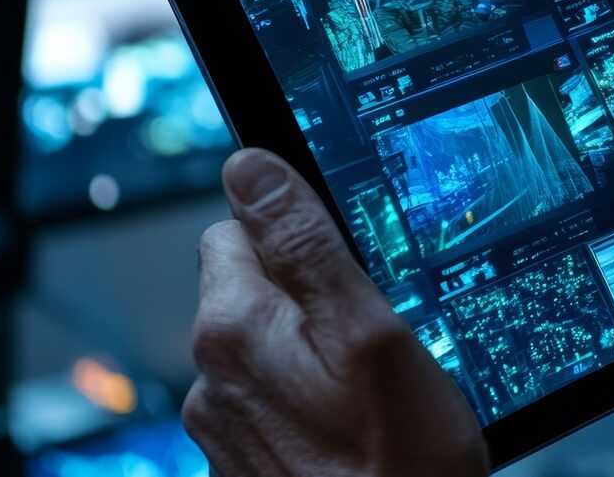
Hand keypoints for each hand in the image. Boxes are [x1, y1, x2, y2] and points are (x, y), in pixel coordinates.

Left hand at [184, 149, 489, 476]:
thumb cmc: (401, 465)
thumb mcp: (374, 333)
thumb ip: (306, 243)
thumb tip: (250, 166)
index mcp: (236, 329)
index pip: (237, 227)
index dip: (302, 236)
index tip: (353, 267)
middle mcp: (212, 378)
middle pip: (254, 289)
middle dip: (312, 298)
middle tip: (379, 336)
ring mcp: (225, 428)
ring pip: (270, 348)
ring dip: (316, 353)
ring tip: (375, 391)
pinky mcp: (246, 464)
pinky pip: (276, 402)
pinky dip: (312, 402)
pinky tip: (357, 427)